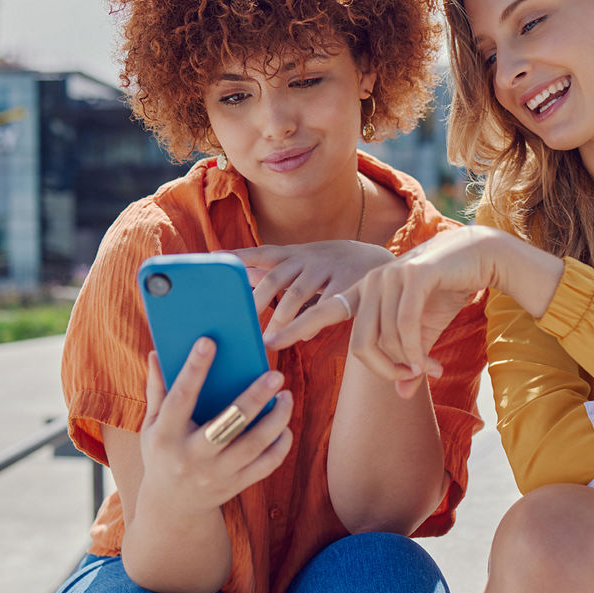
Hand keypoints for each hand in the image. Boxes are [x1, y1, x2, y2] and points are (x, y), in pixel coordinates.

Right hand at [136, 337, 294, 516]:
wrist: (172, 508)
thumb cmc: (162, 453)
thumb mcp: (151, 426)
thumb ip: (157, 390)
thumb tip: (157, 351)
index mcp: (165, 436)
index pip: (180, 398)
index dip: (194, 369)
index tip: (209, 341)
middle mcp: (192, 457)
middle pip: (228, 423)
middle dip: (254, 397)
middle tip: (276, 374)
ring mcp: (216, 474)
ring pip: (254, 444)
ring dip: (276, 418)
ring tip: (286, 396)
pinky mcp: (236, 485)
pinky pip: (266, 465)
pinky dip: (280, 445)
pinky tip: (285, 425)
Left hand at [230, 241, 395, 337]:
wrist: (379, 261)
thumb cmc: (332, 267)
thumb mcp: (305, 262)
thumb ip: (275, 269)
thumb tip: (241, 274)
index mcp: (296, 254)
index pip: (263, 253)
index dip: (239, 256)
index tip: (214, 260)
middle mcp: (309, 257)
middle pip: (275, 277)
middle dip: (256, 301)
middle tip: (240, 323)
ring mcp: (329, 268)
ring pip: (297, 294)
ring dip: (280, 318)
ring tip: (268, 340)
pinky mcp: (349, 283)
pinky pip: (325, 305)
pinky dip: (312, 322)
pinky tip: (302, 337)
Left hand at [263, 226, 506, 396]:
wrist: (478, 256)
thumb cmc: (446, 292)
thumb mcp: (423, 333)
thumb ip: (408, 360)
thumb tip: (401, 394)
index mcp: (363, 291)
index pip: (322, 313)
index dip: (295, 326)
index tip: (270, 343)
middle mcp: (369, 282)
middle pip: (359, 345)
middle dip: (384, 371)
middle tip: (409, 379)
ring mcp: (389, 277)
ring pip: (384, 340)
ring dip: (407, 364)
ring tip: (428, 371)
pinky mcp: (414, 276)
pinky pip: (405, 328)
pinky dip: (415, 353)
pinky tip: (427, 365)